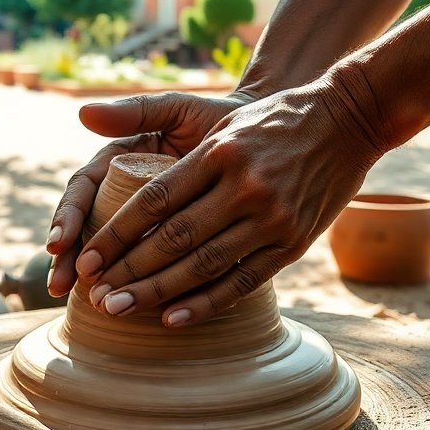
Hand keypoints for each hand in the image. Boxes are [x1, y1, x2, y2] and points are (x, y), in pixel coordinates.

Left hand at [76, 72, 391, 326]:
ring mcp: (272, 218)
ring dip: (158, 293)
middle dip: (129, 272)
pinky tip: (172, 318)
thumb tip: (81, 111)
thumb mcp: (212, 113)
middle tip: (94, 297)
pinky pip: (243, 280)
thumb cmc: (267, 120)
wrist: (348, 121)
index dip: (116, 235)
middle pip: (174, 240)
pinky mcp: (293, 243)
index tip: (86, 259)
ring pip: (204, 265)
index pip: (154, 201)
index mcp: (219, 153)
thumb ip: (144, 114)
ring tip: (119, 310)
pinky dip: (206, 302)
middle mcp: (244, 187)